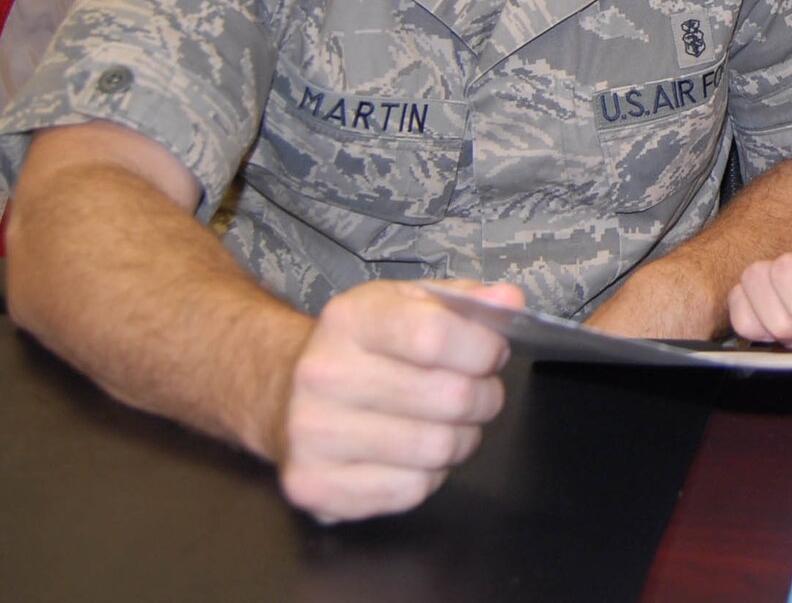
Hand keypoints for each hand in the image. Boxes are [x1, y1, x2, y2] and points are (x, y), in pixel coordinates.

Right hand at [277, 279, 520, 522]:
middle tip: (478, 393)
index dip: (483, 348)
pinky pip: (410, 490)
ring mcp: (312, 435)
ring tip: (449, 424)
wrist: (282, 394)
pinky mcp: (313, 486)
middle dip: (483, 397)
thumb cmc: (362, 348)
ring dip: (461, 439)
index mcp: (350, 320)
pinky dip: (429, 475)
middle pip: (447, 397)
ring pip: (436, 448)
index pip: (436, 335)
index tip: (493, 353)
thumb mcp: (407, 304)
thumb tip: (509, 303)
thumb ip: (465, 301)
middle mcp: (322, 375)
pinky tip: (413, 455)